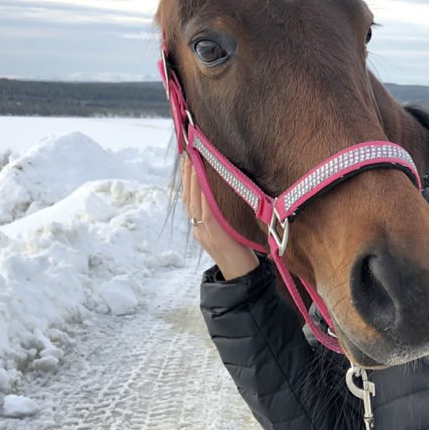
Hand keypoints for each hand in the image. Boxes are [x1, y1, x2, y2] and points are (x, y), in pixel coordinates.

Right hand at [180, 154, 259, 279]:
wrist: (241, 276)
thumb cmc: (239, 253)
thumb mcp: (226, 231)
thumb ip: (220, 216)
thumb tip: (221, 193)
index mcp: (200, 228)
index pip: (189, 201)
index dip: (187, 180)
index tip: (187, 159)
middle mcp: (199, 229)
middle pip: (188, 199)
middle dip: (187, 175)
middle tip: (187, 153)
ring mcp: (206, 233)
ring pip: (194, 203)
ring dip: (193, 180)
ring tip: (193, 160)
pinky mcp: (216, 236)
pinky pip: (208, 213)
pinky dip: (204, 196)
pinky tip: (204, 182)